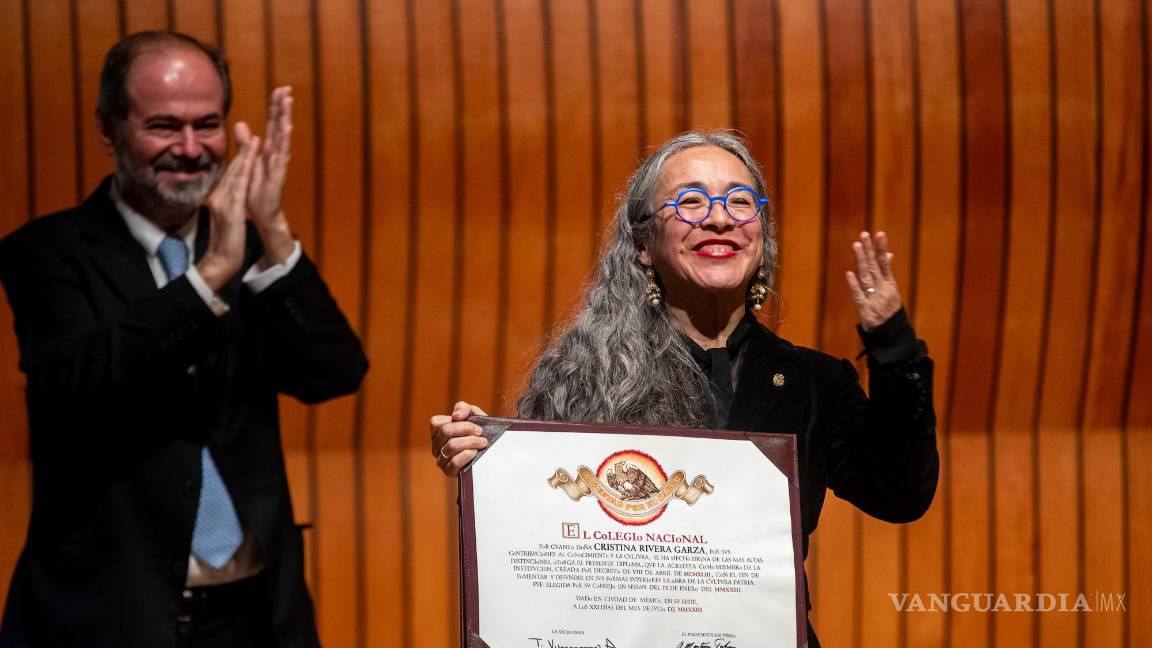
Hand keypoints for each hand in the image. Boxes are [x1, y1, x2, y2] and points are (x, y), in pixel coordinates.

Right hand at [196, 123, 259, 290]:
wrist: (220, 261)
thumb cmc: (226, 243)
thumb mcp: (227, 219)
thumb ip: (227, 205)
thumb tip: (227, 197)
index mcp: (219, 199)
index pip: (230, 175)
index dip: (239, 158)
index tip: (247, 142)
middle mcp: (219, 197)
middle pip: (232, 170)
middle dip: (242, 150)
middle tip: (249, 131)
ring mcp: (223, 202)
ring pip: (235, 175)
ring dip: (244, 156)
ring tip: (253, 138)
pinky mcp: (230, 210)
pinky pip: (239, 188)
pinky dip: (244, 173)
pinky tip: (251, 164)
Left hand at [248, 86, 294, 266]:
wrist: (262, 213)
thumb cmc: (256, 189)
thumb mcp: (247, 162)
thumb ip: (245, 144)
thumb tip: (241, 125)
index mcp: (268, 149)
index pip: (272, 124)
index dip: (275, 107)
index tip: (279, 89)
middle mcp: (276, 153)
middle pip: (279, 126)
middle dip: (282, 107)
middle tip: (285, 88)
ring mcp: (278, 163)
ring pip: (282, 137)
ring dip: (285, 119)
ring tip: (288, 102)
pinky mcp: (277, 174)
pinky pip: (281, 156)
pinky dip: (284, 142)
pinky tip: (286, 130)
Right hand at [430, 401, 489, 476]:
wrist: (491, 456)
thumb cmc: (479, 434)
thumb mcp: (474, 416)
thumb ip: (464, 409)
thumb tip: (456, 415)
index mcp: (438, 432)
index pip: (437, 422)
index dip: (458, 421)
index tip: (476, 424)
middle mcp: (436, 446)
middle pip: (446, 431)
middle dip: (467, 429)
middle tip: (481, 432)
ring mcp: (441, 459)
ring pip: (451, 446)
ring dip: (471, 442)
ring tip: (483, 442)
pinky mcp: (448, 471)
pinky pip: (454, 462)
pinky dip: (467, 455)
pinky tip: (475, 453)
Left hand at [845, 231, 902, 330]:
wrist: (892, 336)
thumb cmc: (889, 312)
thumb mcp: (892, 292)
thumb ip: (887, 273)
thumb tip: (888, 254)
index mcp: (890, 285)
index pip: (885, 263)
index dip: (881, 248)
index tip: (879, 233)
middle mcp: (883, 290)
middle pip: (875, 267)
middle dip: (869, 250)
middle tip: (864, 234)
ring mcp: (874, 299)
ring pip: (866, 277)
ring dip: (862, 260)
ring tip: (856, 245)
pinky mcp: (866, 311)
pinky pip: (859, 296)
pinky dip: (854, 285)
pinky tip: (849, 273)